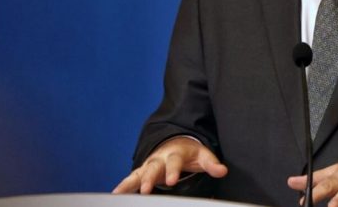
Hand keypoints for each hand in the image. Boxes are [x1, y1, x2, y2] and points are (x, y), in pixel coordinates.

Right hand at [112, 136, 227, 193]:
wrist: (175, 142)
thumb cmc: (189, 152)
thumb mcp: (202, 155)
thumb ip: (211, 164)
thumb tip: (223, 171)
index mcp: (175, 154)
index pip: (174, 162)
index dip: (172, 171)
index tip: (171, 181)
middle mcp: (159, 158)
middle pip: (152, 167)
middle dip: (148, 178)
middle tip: (145, 189)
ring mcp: (149, 164)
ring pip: (138, 173)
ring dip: (130, 183)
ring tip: (120, 193)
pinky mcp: (142, 171)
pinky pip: (131, 178)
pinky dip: (123, 185)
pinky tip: (114, 194)